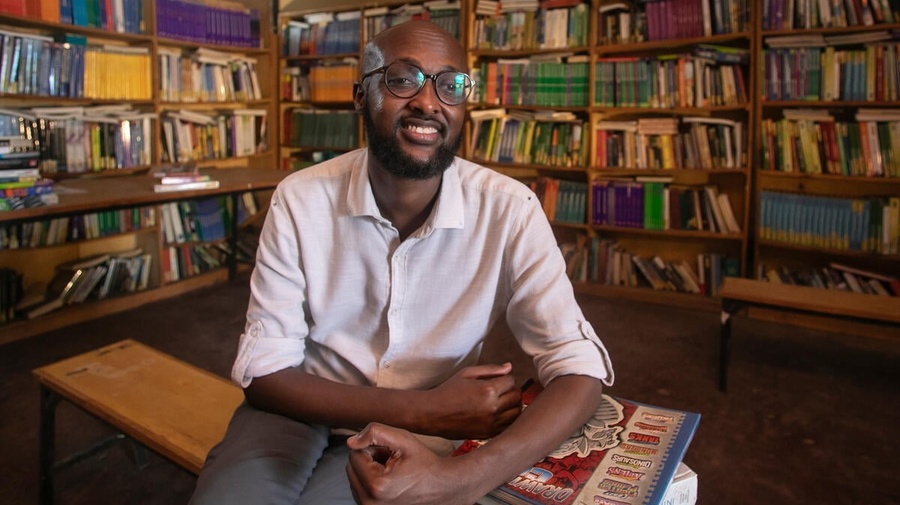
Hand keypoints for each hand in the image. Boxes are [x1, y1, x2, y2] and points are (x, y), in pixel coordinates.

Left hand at [346, 423, 474, 504]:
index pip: (354, 455)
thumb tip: (350, 441)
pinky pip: (359, 490)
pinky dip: (370, 482)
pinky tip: (389, 481)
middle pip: (350, 467)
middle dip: (368, 459)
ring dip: (369, 470)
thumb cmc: (424, 463)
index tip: (390, 452)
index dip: (372, 447)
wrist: (442, 486)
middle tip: (392, 461)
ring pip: (354, 478)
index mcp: (376, 485)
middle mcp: (370, 503)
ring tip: (392, 472)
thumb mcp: (403, 440)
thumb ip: (375, 433)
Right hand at [420, 363, 521, 439]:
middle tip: (502, 389)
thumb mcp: (467, 373)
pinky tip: (499, 413)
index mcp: (488, 390)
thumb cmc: (448, 390)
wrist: (432, 414)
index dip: (506, 378)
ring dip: (513, 405)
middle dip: (512, 390)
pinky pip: (508, 425)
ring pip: (516, 412)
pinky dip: (508, 418)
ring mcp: (491, 423)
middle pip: (517, 396)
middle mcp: (492, 408)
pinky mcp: (488, 433)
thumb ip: (490, 369)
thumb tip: (509, 367)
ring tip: (503, 401)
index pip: (511, 381)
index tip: (498, 380)